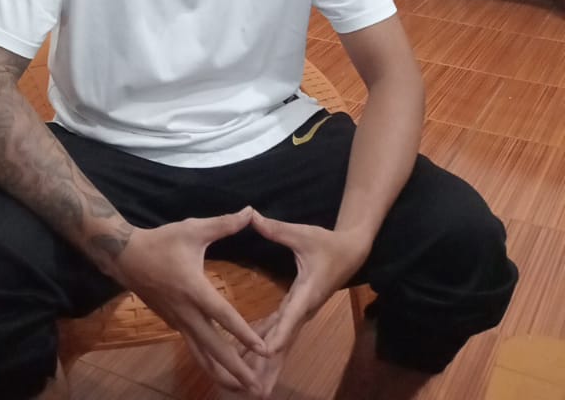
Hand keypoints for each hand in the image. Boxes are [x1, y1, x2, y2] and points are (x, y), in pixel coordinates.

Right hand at [109, 208, 269, 393]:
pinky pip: (194, 348)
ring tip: (241, 389)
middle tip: (257, 387)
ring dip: (221, 373)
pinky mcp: (173, 325)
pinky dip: (209, 362)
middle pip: (213, 348)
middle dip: (236, 369)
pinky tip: (222, 371)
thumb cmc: (162, 241)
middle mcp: (186, 312)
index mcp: (194, 288)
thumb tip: (251, 212)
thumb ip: (224, 224)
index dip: (244, 333)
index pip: (223, 316)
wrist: (126, 257)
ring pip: (201, 355)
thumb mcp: (193, 229)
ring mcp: (178, 322)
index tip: (263, 349)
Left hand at [230, 212, 371, 397]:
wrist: (350, 253)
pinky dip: (265, 346)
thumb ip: (276, 229)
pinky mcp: (297, 312)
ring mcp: (301, 314)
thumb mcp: (302, 234)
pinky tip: (248, 358)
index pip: (291, 316)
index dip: (279, 333)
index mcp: (306, 292)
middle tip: (253, 389)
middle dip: (270, 366)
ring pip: (282, 343)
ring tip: (248, 386)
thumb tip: (251, 215)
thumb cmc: (326, 243)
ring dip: (266, 364)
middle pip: (285, 341)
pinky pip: (280, 334)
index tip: (265, 353)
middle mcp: (304, 309)